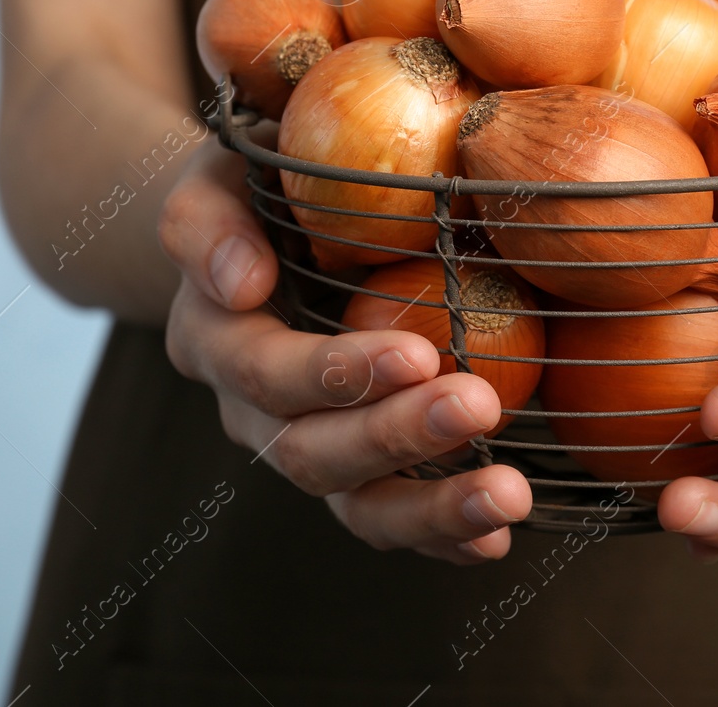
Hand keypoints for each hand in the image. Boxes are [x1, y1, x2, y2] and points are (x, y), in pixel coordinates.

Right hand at [157, 138, 531, 563]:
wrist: (267, 229)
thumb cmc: (258, 188)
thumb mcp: (219, 179)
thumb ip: (210, 222)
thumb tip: (243, 282)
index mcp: (212, 336)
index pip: (264, 370)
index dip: (335, 373)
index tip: (415, 354)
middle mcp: (252, 410)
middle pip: (310, 451)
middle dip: (396, 436)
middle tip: (476, 405)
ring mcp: (306, 448)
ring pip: (354, 505)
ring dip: (433, 507)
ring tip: (508, 496)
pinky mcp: (357, 472)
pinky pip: (391, 517)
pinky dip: (443, 536)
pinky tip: (496, 538)